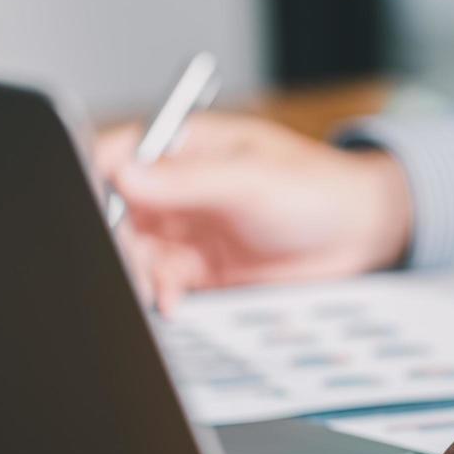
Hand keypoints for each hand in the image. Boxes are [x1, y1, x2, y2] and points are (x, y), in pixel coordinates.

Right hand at [94, 113, 411, 312]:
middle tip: (123, 263)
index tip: (89, 211)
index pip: (115, 157)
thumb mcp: (253, 180)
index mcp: (182, 149)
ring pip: (135, 254)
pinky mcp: (202, 271)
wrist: (363, 235)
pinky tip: (169, 304)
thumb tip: (126, 175)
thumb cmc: (318, 188)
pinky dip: (160, 296)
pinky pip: (164, 285)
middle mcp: (177, 190)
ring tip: (150, 290)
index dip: (94, 182)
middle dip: (112, 240)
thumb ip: (190, 181)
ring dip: (135, 273)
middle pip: (116, 213)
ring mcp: (187, 232)